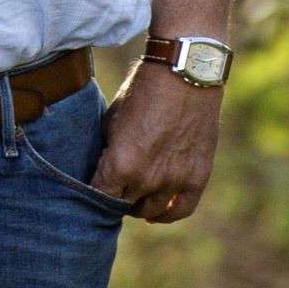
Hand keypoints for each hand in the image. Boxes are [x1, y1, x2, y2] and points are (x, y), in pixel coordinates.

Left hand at [90, 65, 222, 224]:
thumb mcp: (113, 117)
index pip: (98, 196)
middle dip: (115, 198)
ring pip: (150, 210)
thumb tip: (105, 166)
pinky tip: (157, 213)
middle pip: (122, 206)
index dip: (92, 193)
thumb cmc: (143, 89)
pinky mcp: (197, 177)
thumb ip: (109, 148)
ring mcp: (173, 181)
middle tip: (113, 189)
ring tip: (133, 197)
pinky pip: (181, 210)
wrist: (185, 73)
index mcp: (120, 164)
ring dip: (139, 206)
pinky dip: (167, 214)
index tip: (91, 188)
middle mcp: (146, 179)